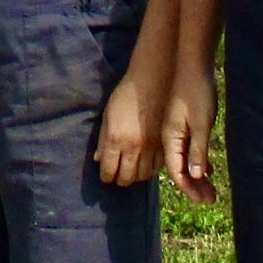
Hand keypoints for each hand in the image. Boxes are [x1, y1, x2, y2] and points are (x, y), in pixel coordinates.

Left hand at [96, 64, 166, 187]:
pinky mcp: (164, 144)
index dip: (106, 177)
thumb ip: (102, 140)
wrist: (152, 83)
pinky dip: (150, 171)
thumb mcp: (107, 116)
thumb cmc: (125, 96)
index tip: (106, 176)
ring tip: (131, 172)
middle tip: (117, 176)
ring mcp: (151, 147)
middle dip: (119, 180)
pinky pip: (158, 167)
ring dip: (135, 177)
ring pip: (143, 176)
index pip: (109, 171)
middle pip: (126, 178)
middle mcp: (134, 148)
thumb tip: (98, 160)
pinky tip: (145, 166)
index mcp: (116, 140)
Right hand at [159, 63, 219, 205]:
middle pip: (180, 169)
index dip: (191, 188)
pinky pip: (186, 150)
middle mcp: (169, 137)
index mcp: (171, 138)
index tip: (204, 201)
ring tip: (210, 189)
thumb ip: (198, 149)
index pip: (178, 171)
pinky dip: (196, 162)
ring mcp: (174, 131)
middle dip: (195, 186)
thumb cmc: (197, 93)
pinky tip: (206, 168)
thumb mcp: (202, 123)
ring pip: (183, 160)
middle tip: (211, 200)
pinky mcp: (181, 125)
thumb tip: (196, 176)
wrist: (191, 66)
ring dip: (196, 176)